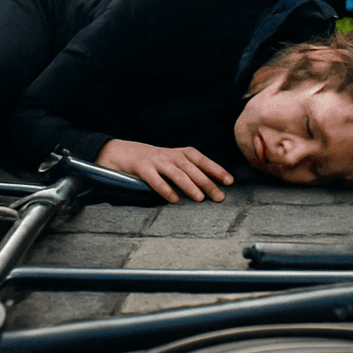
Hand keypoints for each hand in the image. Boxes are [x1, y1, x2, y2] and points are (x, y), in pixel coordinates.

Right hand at [95, 139, 231, 202]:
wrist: (123, 153)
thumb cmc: (154, 162)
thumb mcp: (173, 162)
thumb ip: (189, 172)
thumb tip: (211, 187)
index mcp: (180, 153)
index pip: (201, 160)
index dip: (216, 169)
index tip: (229, 181)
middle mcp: (170, 155)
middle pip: (192, 169)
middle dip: (207, 182)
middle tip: (218, 196)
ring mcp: (156, 161)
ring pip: (176, 173)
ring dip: (189, 186)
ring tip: (199, 198)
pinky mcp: (142, 169)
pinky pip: (155, 180)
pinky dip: (165, 189)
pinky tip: (173, 199)